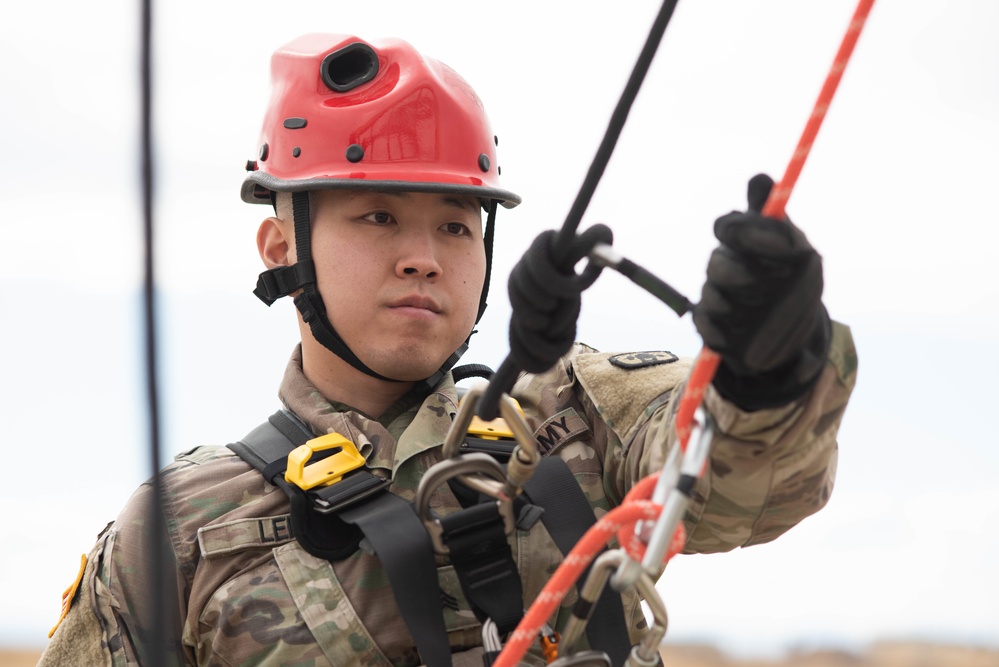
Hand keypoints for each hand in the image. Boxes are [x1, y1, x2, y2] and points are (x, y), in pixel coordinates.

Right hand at [693, 174, 830, 409]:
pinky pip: (705, 324)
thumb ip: (776, 223)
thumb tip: (758, 176)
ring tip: (755, 313)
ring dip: (731, 304)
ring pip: (711, 295)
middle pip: (716, 263)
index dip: (744, 231)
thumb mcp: (798, 250)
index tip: (775, 244)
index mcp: (743, 243)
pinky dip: (718, 329)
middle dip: (735, 273)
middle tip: (756, 282)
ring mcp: (715, 296)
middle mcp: (725, 266)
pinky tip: (736, 332)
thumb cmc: (797, 284)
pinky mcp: (709, 326)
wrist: (795, 334)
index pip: (728, 227)